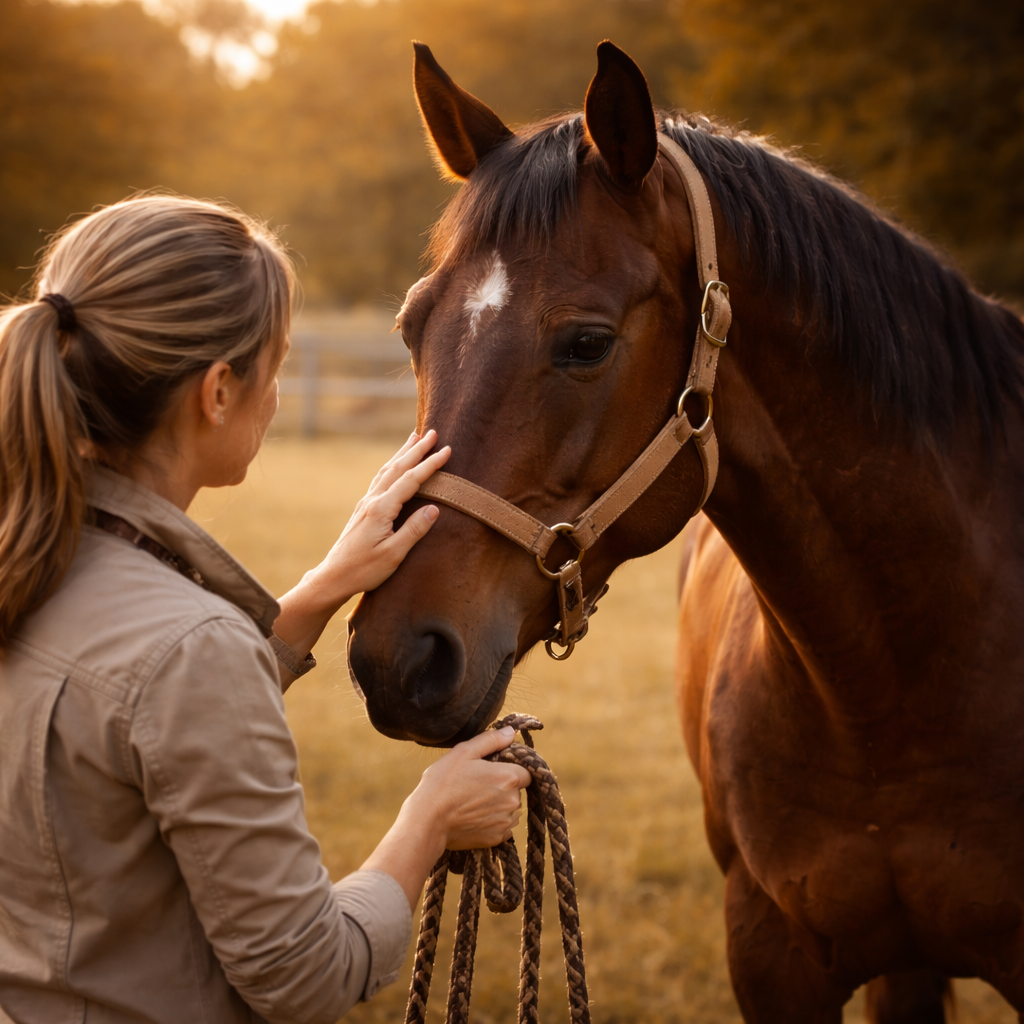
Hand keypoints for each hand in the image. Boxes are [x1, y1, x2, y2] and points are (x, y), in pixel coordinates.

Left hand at [314, 429, 449, 603]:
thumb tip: (434, 508)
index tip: (447, 451)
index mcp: (381, 509)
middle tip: (433, 433)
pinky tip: (396, 465)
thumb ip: (414, 530)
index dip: (430, 464)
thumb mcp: (393, 554)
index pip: (411, 480)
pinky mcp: (364, 509)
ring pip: (387, 471)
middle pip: (398, 468)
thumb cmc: (364, 569)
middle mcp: (372, 501)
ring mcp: (366, 503)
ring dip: (403, 453)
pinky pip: (381, 479)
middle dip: (417, 449)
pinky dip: (393, 466)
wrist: (334, 576)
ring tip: (414, 438)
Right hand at [361, 727, 531, 907]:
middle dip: (502, 787)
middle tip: (477, 785)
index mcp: (508, 777)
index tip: (494, 770)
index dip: (510, 769)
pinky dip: (492, 822)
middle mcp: (512, 801)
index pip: (525, 772)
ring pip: (510, 809)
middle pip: (516, 791)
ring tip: (473, 802)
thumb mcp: (464, 752)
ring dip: (499, 805)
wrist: (428, 821)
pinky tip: (473, 817)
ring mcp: (505, 822)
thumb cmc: (443, 783)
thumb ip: (491, 740)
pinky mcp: (496, 839)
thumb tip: (511, 732)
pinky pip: (502, 827)